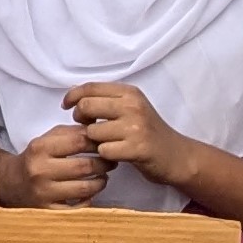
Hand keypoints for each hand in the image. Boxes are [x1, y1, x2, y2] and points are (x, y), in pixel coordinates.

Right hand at [2, 123, 106, 208]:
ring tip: (103, 177)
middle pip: (84, 166)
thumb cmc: (36, 158)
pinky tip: (90, 193)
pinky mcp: (47, 210)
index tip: (105, 144)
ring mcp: (44, 193)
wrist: (11, 183)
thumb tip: (99, 130)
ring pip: (84, 188)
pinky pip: (77, 208)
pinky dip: (88, 200)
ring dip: (100, 182)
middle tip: (111, 162)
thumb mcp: (48, 139)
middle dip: (104, 164)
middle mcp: (40, 170)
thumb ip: (72, 132)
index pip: (79, 142)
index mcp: (40, 148)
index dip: (97, 142)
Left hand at [66, 83, 185, 186]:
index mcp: (129, 92)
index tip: (66, 106)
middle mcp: (132, 106)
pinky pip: (104, 150)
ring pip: (93, 131)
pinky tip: (117, 155)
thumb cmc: (148, 132)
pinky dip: (106, 155)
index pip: (91, 87)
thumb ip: (105, 100)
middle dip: (81, 119)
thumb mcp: (130, 108)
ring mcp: (135, 127)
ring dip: (95, 141)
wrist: (176, 155)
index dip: (72, 96)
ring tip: (108, 143)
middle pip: (86, 106)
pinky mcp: (137, 148)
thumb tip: (74, 93)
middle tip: (89, 127)